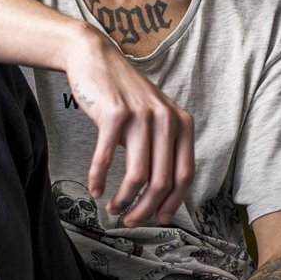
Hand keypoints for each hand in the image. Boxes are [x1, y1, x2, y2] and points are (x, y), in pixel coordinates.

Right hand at [62, 27, 194, 226]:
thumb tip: (161, 193)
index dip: (173, 203)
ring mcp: (141, 116)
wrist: (96, 58)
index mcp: (181, 123)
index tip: (159, 219)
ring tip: (113, 208)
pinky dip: (99, 179)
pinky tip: (95, 189)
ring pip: (138, 176)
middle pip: (162, 181)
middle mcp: (166, 120)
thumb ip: (163, 147)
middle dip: (145, 209)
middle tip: (130, 221)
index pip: (185, 175)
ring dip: (124, 199)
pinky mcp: (114, 114)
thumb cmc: (124, 94)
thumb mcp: (154, 117)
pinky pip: (106, 159)